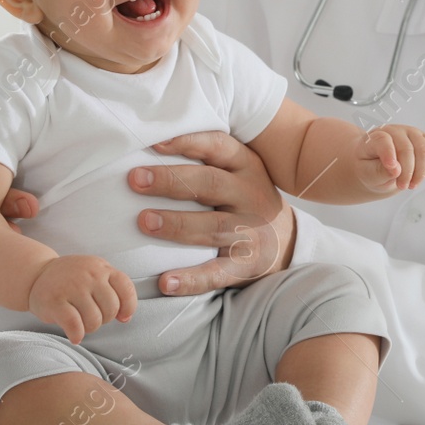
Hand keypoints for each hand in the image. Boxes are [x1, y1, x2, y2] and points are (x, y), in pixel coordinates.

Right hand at [27, 256, 136, 345]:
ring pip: (94, 320)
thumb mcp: (95, 274)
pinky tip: (74, 335)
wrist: (36, 274)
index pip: (126, 289)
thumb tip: (125, 317)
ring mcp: (71, 287)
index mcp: (102, 268)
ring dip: (89, 328)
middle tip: (92, 317)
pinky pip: (75, 325)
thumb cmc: (71, 279)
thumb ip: (113, 290)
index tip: (122, 316)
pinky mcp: (55, 301)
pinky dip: (77, 335)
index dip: (128, 307)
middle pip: (111, 309)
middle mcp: (89, 275)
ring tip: (81, 323)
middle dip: (105, 319)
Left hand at [130, 130, 295, 295]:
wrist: (287, 242)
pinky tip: (165, 282)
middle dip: (172, 181)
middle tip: (136, 180)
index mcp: (246, 166)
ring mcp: (251, 232)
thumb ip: (205, 157)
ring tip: (145, 222)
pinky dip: (191, 280)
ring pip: (214, 228)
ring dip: (178, 225)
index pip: (218, 146)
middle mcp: (250, 196)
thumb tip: (150, 142)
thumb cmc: (245, 198)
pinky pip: (218, 274)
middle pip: (211, 184)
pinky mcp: (246, 266)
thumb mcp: (238, 170)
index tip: (155, 143)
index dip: (188, 142)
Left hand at [357, 125, 424, 192]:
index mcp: (374, 138)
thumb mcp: (368, 175)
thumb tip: (396, 169)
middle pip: (407, 148)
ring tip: (412, 184)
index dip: (388, 154)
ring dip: (422, 171)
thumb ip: (379, 172)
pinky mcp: (424, 138)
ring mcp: (411, 133)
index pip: (383, 140)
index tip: (393, 172)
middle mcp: (394, 131)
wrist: (377, 167)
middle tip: (402, 186)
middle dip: (408, 172)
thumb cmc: (370, 169)